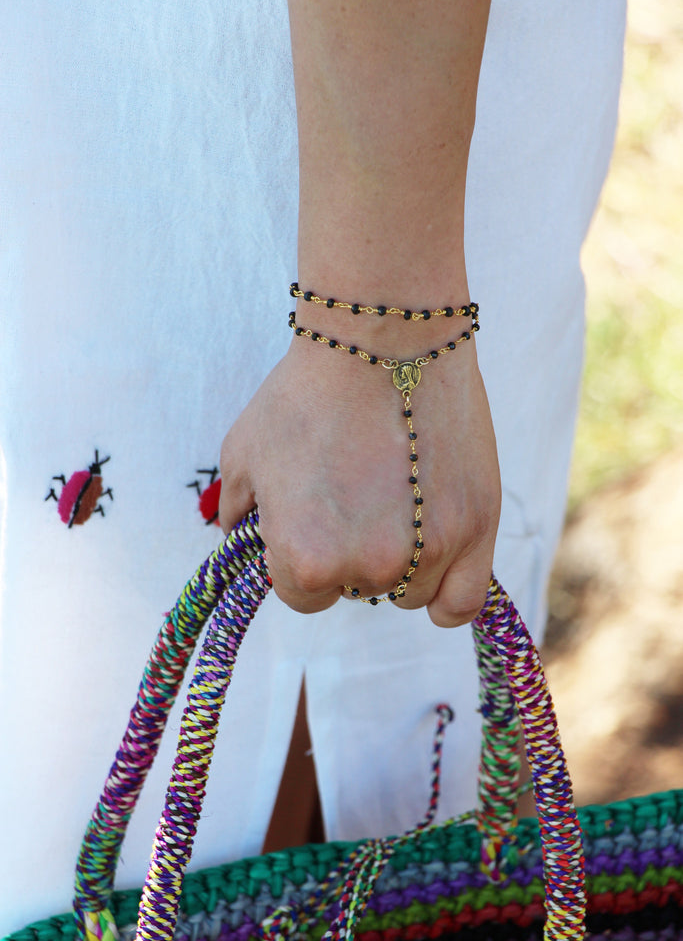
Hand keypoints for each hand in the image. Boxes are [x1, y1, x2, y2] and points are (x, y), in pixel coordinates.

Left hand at [219, 327, 499, 626]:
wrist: (382, 338)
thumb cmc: (307, 392)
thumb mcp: (243, 453)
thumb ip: (237, 513)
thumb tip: (243, 539)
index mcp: (306, 560)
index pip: (302, 596)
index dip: (302, 558)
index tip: (312, 521)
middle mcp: (370, 567)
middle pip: (358, 590)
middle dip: (351, 554)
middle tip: (357, 496)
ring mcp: (430, 551)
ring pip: (410, 592)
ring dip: (401, 563)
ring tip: (397, 501)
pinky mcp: (477, 529)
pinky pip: (463, 602)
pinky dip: (448, 592)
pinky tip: (436, 563)